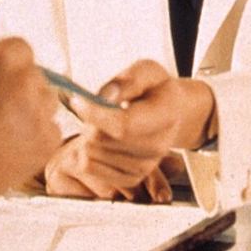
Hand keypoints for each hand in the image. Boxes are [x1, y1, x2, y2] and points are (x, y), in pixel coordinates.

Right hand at [0, 38, 61, 200]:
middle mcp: (29, 78)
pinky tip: (8, 152)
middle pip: (36, 78)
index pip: (21, 51)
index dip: (10, 68)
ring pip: (46, 106)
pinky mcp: (48, 140)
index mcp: (6, 57)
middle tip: (1, 111)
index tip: (3, 80)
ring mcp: (40, 109)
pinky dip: (34, 143)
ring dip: (31, 115)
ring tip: (0, 136)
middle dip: (22, 91)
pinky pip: (49, 134)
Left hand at [46, 60, 214, 201]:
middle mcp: (158, 146)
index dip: (95, 113)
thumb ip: (129, 79)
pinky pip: (89, 168)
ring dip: (87, 136)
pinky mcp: (130, 179)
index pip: (123, 125)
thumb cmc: (155, 89)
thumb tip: (106, 96)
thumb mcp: (146, 71)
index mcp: (166, 115)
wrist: (171, 114)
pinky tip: (100, 139)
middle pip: (102, 140)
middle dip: (90, 121)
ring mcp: (145, 166)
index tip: (79, 100)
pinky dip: (86, 152)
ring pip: (91, 154)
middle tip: (96, 109)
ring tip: (102, 123)